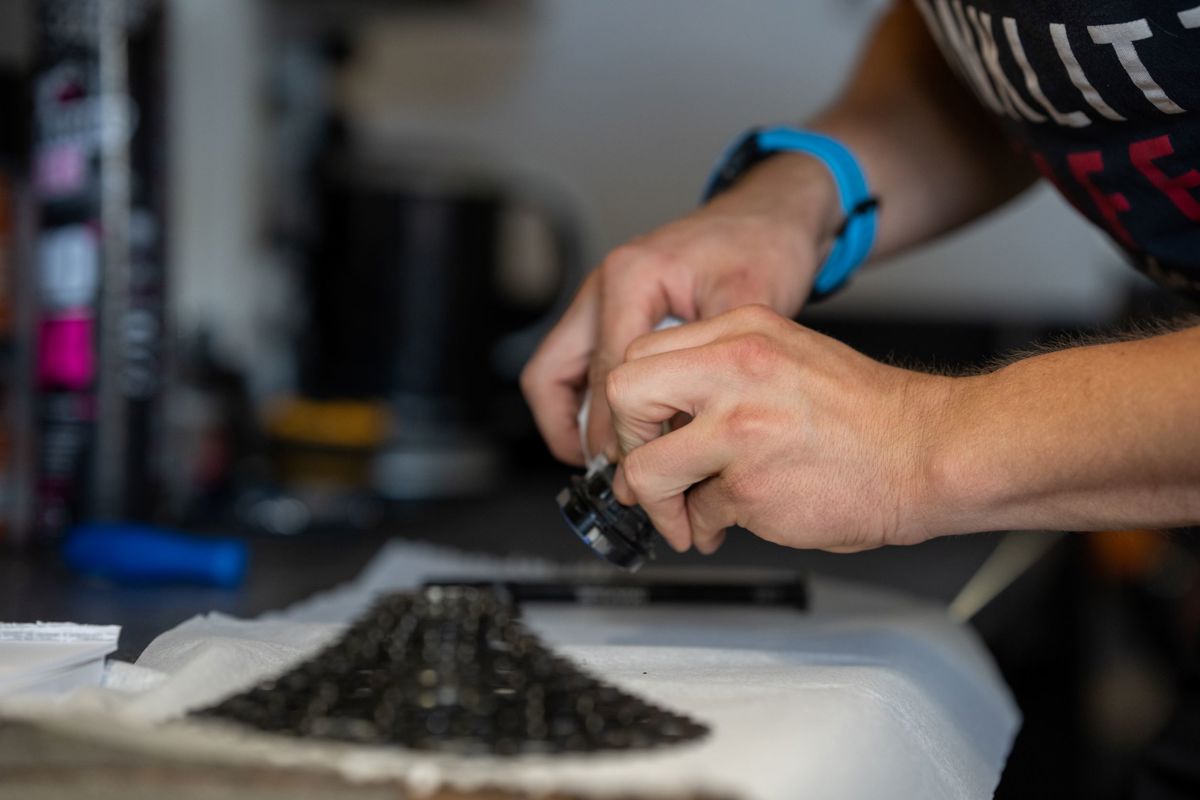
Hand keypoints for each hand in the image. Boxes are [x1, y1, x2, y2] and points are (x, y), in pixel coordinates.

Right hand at [520, 154, 840, 464]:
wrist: (774, 214)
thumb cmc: (765, 245)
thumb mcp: (748, 305)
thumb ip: (708, 366)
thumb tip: (678, 434)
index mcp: (631, 278)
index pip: (606, 376)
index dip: (621, 432)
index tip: (641, 471)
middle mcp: (604, 284)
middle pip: (550, 375)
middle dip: (571, 434)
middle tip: (608, 475)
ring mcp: (603, 296)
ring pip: (557, 371)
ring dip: (573, 420)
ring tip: (608, 464)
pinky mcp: (614, 308)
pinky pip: (581, 364)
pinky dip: (590, 401)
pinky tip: (624, 432)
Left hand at [605, 304, 953, 553]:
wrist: (930, 451)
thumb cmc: (868, 413)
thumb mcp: (788, 355)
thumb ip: (722, 371)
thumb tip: (664, 413)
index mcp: (742, 330)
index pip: (642, 350)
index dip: (635, 398)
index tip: (647, 427)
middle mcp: (734, 370)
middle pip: (624, 394)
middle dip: (626, 440)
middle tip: (648, 465)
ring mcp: (739, 429)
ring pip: (645, 468)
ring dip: (657, 501)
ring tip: (682, 513)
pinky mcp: (749, 487)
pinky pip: (696, 513)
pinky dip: (704, 527)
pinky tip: (729, 523)